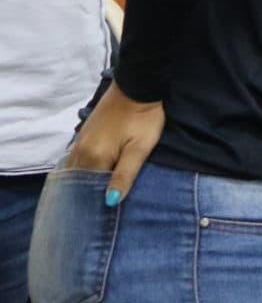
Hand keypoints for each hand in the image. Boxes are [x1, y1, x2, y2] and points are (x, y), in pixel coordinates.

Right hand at [66, 83, 164, 205]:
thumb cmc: (143, 120)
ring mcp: (81, 140)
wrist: (137, 87)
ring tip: (95, 194)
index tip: (102, 215)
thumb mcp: (139, 149)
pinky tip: (93, 174)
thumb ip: (124, 175)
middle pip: (79, 179)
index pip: (88, 188)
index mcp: (94, 157)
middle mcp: (81, 150)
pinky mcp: (85, 132)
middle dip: (87, 193)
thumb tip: (110, 201)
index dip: (95, 201)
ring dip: (84, 180)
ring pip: (77, 168)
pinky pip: (78, 157)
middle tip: (98, 209)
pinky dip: (83, 168)